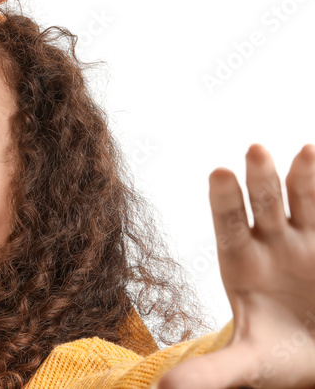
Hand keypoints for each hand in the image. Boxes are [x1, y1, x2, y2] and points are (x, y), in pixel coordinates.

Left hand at [160, 144, 314, 388]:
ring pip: (304, 201)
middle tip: (254, 149)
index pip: (229, 227)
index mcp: (241, 265)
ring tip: (305, 151)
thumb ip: (210, 374)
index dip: (224, 201)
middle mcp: (272, 244)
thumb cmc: (279, 358)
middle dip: (260, 180)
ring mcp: (308, 241)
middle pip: (263, 205)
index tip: (218, 171)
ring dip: (303, 176)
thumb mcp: (249, 365)